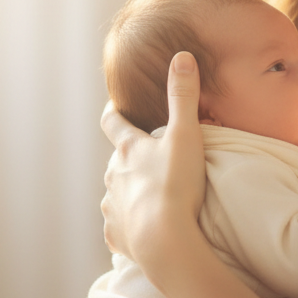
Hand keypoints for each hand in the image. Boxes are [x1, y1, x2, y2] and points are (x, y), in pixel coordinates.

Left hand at [100, 52, 206, 273]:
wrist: (165, 241)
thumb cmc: (176, 184)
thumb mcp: (186, 135)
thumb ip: (184, 96)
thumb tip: (182, 56)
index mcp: (127, 149)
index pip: (112, 122)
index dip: (113, 112)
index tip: (115, 106)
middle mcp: (112, 175)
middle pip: (117, 161)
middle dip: (130, 159)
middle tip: (151, 160)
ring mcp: (111, 206)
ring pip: (117, 193)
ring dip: (131, 192)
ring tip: (152, 198)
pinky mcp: (116, 235)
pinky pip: (120, 226)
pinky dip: (130, 224)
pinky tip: (144, 228)